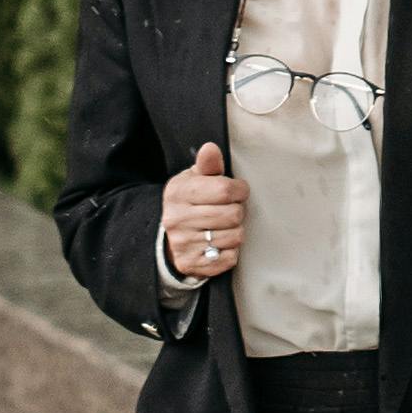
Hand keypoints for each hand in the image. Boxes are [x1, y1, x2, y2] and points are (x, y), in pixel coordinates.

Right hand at [160, 135, 244, 288]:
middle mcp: (176, 219)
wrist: (171, 236)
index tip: (238, 190)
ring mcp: (183, 244)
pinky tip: (220, 243)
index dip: (240, 189)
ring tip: (225, 226)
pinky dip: (231, 251)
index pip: (225, 190)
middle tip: (230, 209)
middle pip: (233, 214)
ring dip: (236, 231)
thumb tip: (210, 148)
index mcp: (177, 192)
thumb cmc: (191, 202)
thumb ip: (207, 165)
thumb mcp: (196, 179)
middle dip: (238, 211)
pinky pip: (230, 258)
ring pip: (234, 237)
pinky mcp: (192, 264)